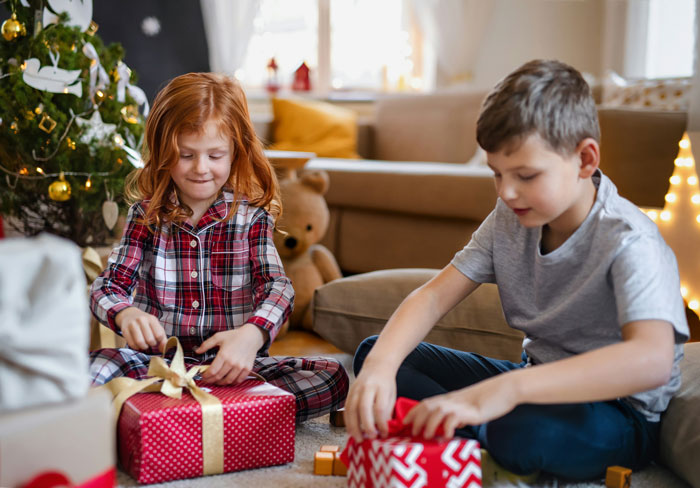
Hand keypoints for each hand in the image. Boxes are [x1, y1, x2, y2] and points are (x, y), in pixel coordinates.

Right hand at [115, 307, 166, 350]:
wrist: (129, 315)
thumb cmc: (146, 323)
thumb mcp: (156, 326)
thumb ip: (162, 338)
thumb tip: (164, 349)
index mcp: (152, 319)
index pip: (159, 335)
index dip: (159, 341)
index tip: (157, 340)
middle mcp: (142, 320)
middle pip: (150, 340)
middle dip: (151, 344)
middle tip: (150, 343)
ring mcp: (132, 324)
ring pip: (140, 342)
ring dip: (144, 347)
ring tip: (145, 345)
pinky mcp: (125, 330)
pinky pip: (132, 344)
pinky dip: (136, 347)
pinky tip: (138, 345)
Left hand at [195, 324, 265, 384]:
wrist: (251, 336)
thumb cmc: (235, 336)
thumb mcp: (218, 337)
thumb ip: (206, 344)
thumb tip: (197, 351)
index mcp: (224, 355)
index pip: (212, 371)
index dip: (206, 376)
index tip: (203, 376)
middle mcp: (232, 362)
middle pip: (219, 377)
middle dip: (211, 380)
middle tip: (208, 380)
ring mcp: (240, 367)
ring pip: (228, 381)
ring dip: (220, 383)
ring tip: (217, 381)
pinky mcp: (247, 369)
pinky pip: (238, 380)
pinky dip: (232, 382)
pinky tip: (228, 379)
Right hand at [344, 366, 396, 442]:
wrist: (376, 365)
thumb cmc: (386, 383)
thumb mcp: (392, 395)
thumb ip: (388, 411)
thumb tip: (383, 430)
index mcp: (381, 387)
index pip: (380, 408)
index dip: (381, 423)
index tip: (384, 434)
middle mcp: (367, 387)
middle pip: (364, 408)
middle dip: (366, 426)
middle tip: (370, 439)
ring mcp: (356, 389)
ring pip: (352, 409)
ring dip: (353, 426)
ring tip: (358, 439)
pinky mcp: (349, 392)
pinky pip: (346, 408)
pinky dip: (347, 421)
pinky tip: (351, 431)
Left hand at [403, 373, 518, 439]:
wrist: (504, 389)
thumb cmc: (486, 400)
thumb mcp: (467, 408)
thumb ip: (456, 416)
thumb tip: (449, 428)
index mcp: (448, 399)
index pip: (425, 403)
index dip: (413, 413)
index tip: (404, 424)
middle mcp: (451, 400)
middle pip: (426, 406)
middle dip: (416, 420)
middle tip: (411, 433)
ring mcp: (459, 405)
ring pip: (436, 412)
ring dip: (428, 424)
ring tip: (426, 436)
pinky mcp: (470, 411)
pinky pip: (453, 419)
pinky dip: (447, 428)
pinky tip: (447, 436)